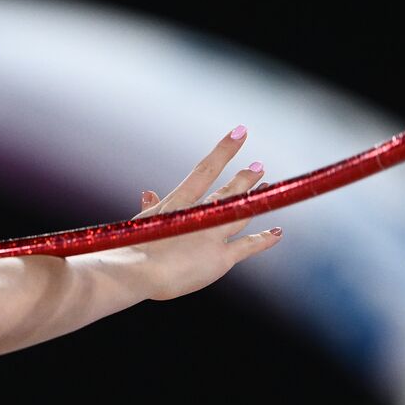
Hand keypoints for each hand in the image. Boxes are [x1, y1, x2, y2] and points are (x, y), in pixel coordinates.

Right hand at [131, 125, 282, 300]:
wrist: (134, 271)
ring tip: (268, 187)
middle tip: (258, 167)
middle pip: (228, 191)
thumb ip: (150, 207)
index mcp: (176, 204)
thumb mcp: (139, 223)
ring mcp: (212, 234)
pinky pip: (248, 246)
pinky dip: (264, 240)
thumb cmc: (128, 250)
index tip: (239, 133)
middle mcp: (198, 215)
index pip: (204, 170)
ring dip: (256, 198)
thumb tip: (148, 192)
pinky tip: (277, 233)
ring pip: (241, 211)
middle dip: (244, 178)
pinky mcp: (220, 257)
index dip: (224, 151)